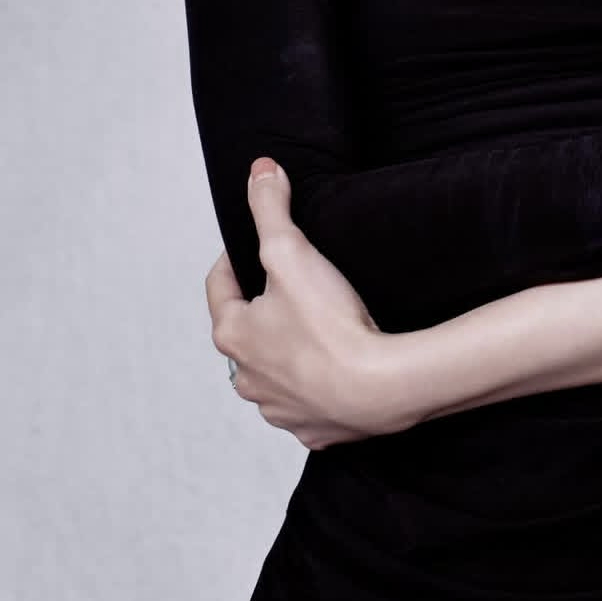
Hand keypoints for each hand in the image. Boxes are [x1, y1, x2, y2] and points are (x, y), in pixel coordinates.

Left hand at [205, 161, 398, 446]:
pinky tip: (340, 369)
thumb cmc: (332, 323)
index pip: (220, 287)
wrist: (381, 386)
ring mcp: (277, 408)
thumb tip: (260, 172)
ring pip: (274, 373)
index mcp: (233, 334)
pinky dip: (317, 387)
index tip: (253, 248)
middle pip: (246, 333)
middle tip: (295, 289)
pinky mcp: (312, 429)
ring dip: (288, 353)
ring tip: (320, 329)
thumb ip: (270, 208)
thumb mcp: (292, 249)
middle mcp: (247, 377)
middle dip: (263, 310)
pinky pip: (307, 404)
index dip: (235, 260)